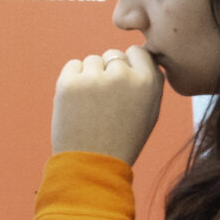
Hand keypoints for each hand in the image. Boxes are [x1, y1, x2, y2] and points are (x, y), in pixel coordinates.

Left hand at [52, 46, 164, 163]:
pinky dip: (73, 80)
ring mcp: (94, 78)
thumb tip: (141, 54)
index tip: (121, 88)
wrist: (90, 167)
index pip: (137, 52)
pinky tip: (77, 103)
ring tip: (91, 108)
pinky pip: (73, 66)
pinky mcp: (69, 83)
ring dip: (90, 77)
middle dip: (108, 73)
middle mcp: (122, 76)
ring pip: (92, 61)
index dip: (129, 68)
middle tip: (105, 104)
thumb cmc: (122, 142)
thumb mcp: (149, 114)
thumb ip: (150, 82)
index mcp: (147, 82)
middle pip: (113, 55)